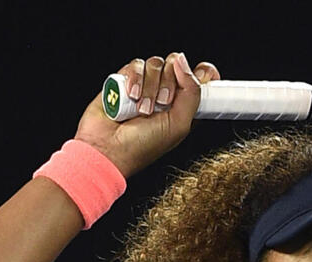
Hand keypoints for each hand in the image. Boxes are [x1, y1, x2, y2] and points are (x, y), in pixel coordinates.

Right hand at [73, 52, 220, 177]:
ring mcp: (145, 85)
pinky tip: (131, 96)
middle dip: (170, 83)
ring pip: (156, 63)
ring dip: (151, 86)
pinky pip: (137, 64)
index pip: (199, 78)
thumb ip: (191, 93)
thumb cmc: (142, 146)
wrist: (108, 148)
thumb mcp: (179, 124)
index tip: (203, 75)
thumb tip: (185, 62)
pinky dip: (135, 79)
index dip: (203, 73)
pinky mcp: (125, 79)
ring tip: (143, 109)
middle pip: (176, 65)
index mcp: (183, 106)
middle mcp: (165, 93)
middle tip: (162, 103)